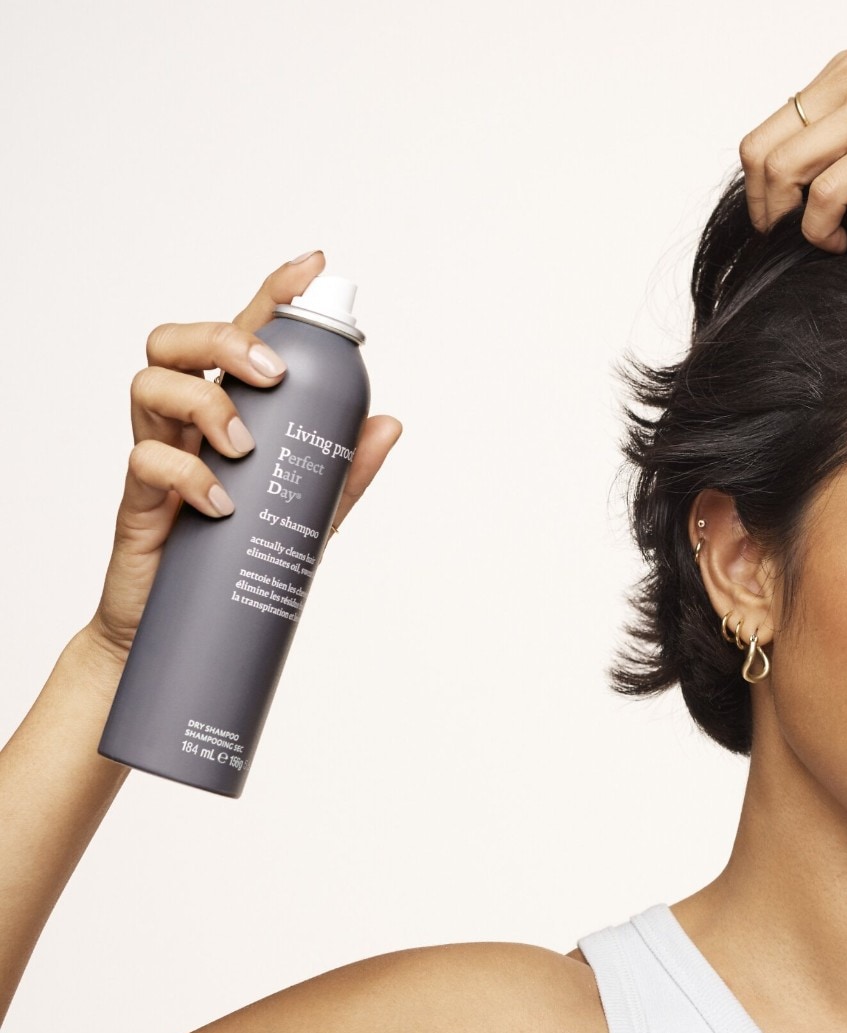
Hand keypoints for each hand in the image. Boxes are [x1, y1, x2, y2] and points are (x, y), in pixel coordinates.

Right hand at [86, 252, 402, 666]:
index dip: (272, 295)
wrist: (175, 632)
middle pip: (176, 341)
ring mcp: (157, 455)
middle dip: (225, 338)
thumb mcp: (307, 515)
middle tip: (272, 372)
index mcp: (228, 412)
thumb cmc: (238, 560)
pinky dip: (189, 473)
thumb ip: (342, 472)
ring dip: (207, 402)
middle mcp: (185, 422)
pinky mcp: (137, 499)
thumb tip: (389, 425)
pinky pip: (145, 459)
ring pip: (150, 383)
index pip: (243, 337)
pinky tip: (223, 502)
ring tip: (248, 448)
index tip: (313, 267)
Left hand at [738, 50, 846, 252]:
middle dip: (762, 206)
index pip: (766, 130)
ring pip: (784, 170)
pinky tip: (841, 243)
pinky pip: (828, 192)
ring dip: (788, 222)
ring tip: (818, 243)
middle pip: (759, 151)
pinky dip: (821, 229)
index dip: (761, 186)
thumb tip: (815, 190)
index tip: (781, 220)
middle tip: (784, 240)